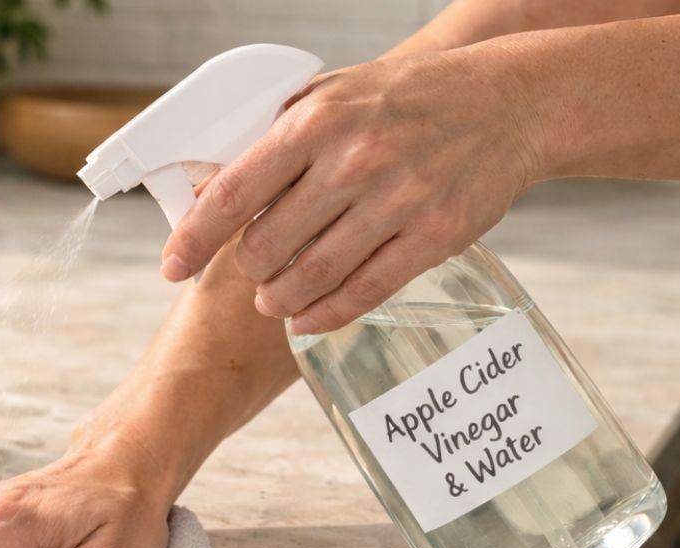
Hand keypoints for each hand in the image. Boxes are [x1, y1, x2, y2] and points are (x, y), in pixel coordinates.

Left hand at [161, 47, 545, 333]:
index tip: (172, 267)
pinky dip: (326, 314)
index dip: (194, 238)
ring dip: (280, 299)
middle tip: (249, 274)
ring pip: (312, 275)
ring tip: (271, 301)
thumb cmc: (405, 99)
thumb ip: (274, 138)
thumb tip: (210, 187)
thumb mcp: (331, 95)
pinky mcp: (434, 235)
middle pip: (268, 243)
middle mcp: (353, 160)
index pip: (233, 192)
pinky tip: (306, 321)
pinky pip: (365, 291)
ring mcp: (397, 200)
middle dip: (247, 269)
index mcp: (315, 121)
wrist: (507, 102)